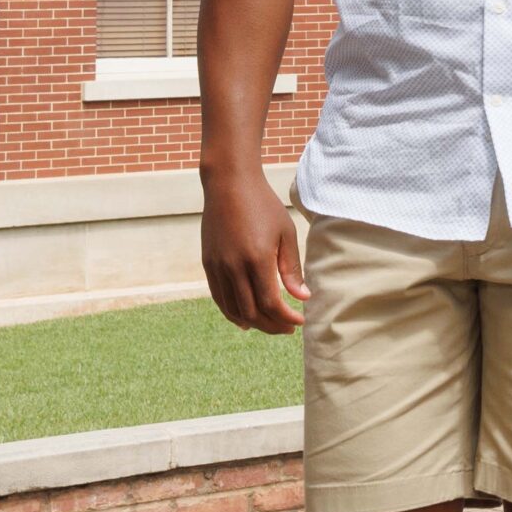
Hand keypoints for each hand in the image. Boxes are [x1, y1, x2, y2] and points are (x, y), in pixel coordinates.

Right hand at [201, 165, 307, 333]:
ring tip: (270, 325)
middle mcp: (234, 267)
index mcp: (257, 258)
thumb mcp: (285, 232)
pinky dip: (233, 313)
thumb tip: (302, 298)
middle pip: (252, 312)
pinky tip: (245, 319)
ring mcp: (218, 267)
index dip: (286, 318)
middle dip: (272, 325)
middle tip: (288, 327)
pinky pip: (220, 298)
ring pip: (234, 310)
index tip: (300, 321)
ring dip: (253, 323)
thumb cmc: (263, 205)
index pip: (271, 303)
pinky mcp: (208, 264)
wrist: (229, 184)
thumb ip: (291, 267)